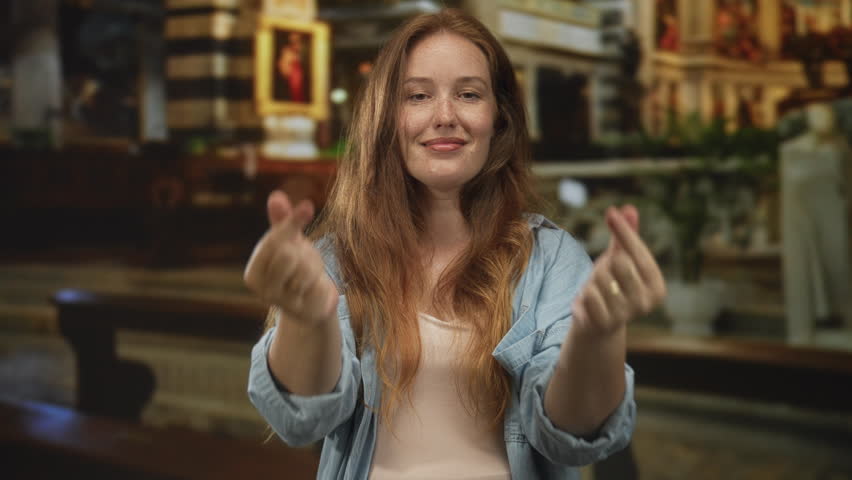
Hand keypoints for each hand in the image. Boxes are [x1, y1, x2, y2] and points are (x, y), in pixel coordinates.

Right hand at [244, 191, 338, 326]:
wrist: (311, 301)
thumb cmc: (296, 266)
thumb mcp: (288, 242)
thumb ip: (281, 220)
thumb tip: (276, 196)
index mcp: (253, 272)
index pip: (273, 240)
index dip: (292, 222)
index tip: (308, 206)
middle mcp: (263, 290)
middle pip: (288, 255)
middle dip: (302, 252)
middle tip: (303, 258)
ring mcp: (283, 303)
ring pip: (305, 270)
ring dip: (315, 267)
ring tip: (310, 273)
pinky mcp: (305, 310)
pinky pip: (319, 285)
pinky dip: (322, 282)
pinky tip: (316, 288)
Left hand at [571, 205, 665, 336]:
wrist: (598, 324)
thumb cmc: (613, 285)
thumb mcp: (621, 258)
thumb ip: (626, 236)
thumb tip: (629, 208)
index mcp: (656, 287)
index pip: (639, 253)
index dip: (624, 231)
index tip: (611, 212)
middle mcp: (645, 303)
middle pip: (619, 262)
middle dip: (606, 262)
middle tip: (605, 274)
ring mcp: (625, 315)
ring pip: (600, 277)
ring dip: (593, 279)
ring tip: (598, 290)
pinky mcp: (603, 323)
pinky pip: (588, 294)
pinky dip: (584, 294)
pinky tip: (589, 303)